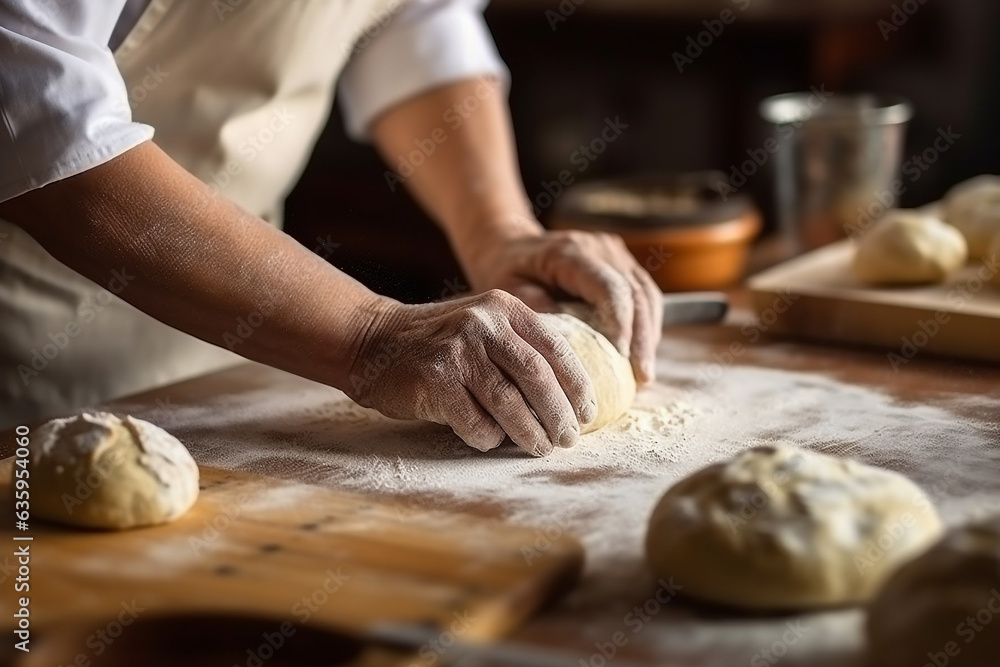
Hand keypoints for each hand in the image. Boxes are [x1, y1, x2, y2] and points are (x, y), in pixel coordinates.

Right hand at [346, 290, 597, 455]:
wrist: (373, 341)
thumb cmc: (438, 342)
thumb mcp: (483, 325)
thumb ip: (520, 348)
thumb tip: (569, 399)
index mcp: (503, 307)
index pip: (555, 349)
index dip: (577, 386)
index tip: (588, 413)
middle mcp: (482, 323)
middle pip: (537, 377)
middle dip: (559, 415)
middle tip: (569, 439)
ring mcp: (457, 350)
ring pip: (510, 404)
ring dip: (530, 433)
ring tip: (540, 448)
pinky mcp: (434, 380)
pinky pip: (475, 422)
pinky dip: (489, 437)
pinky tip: (490, 439)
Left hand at [466, 228, 662, 383]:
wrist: (510, 245)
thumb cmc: (506, 271)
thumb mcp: (508, 292)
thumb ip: (537, 313)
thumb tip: (568, 347)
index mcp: (570, 252)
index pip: (609, 287)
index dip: (621, 324)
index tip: (620, 358)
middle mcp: (598, 247)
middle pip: (636, 292)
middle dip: (642, 338)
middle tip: (642, 377)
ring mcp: (614, 252)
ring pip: (647, 293)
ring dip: (649, 334)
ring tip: (645, 374)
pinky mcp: (622, 262)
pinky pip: (643, 294)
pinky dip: (645, 325)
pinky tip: (640, 355)